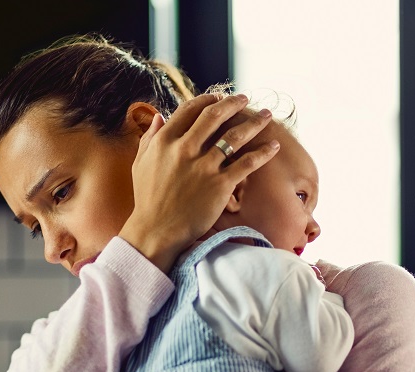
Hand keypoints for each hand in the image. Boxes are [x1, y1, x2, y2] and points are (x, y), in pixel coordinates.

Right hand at [118, 93, 279, 272]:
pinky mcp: (220, 185)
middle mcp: (185, 149)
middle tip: (244, 99)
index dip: (207, 99)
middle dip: (233, 103)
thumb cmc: (148, 200)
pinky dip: (263, 153)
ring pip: (235, 136)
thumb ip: (149, 138)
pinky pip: (247, 163)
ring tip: (266, 115)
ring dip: (254, 122)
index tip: (218, 97)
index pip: (190, 110)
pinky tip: (274, 146)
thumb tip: (159, 117)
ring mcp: (204, 166)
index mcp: (165, 141)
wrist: (157, 231)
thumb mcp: (141, 164)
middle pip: (214, 115)